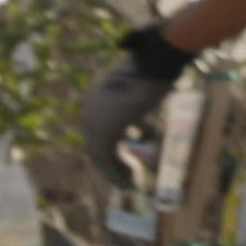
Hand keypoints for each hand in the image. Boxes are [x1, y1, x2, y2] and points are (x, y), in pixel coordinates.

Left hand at [75, 21, 193, 177]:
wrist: (155, 64)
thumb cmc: (153, 73)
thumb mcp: (140, 92)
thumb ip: (133, 110)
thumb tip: (138, 126)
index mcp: (94, 98)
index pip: (96, 130)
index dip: (109, 148)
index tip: (124, 159)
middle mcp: (90, 109)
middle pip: (95, 144)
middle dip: (110, 162)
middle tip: (126, 173)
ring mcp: (97, 120)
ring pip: (99, 153)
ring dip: (114, 169)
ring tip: (130, 181)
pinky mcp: (108, 128)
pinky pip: (108, 156)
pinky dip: (116, 171)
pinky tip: (129, 182)